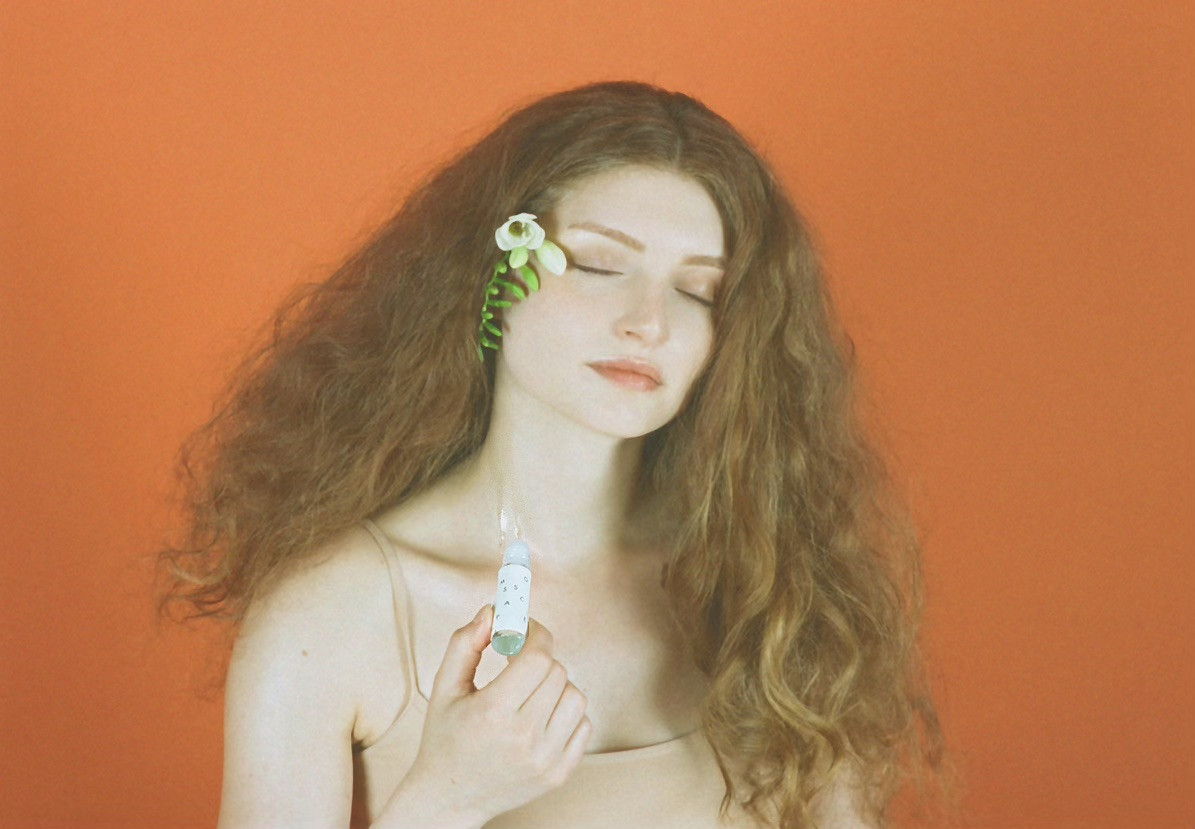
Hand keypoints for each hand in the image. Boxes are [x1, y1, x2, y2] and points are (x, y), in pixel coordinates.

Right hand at [400, 604, 592, 822]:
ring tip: (529, 694)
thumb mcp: (444, 687)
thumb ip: (465, 643)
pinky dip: (566, 714)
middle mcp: (523, 738)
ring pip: (576, 695)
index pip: (538, 656)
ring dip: (555, 687)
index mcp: (492, 713)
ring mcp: (545, 759)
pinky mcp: (560, 774)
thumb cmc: (445, 737)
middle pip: (557, 672)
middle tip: (520, 663)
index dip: (535, 634)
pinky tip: (540, 718)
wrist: (449, 798)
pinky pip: (584, 724)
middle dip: (540, 659)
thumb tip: (492, 611)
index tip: (524, 630)